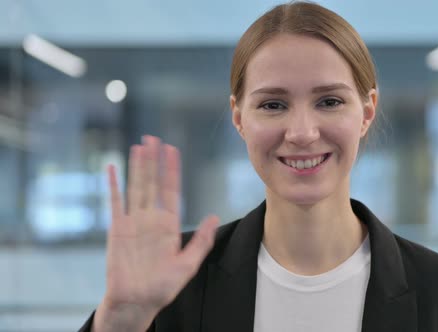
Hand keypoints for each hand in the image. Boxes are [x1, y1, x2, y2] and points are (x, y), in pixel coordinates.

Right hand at [93, 135, 217, 331]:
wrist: (137, 302)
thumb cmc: (163, 287)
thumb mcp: (188, 264)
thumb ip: (201, 240)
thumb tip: (214, 217)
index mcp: (168, 225)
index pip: (171, 190)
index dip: (172, 170)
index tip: (173, 151)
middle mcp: (151, 219)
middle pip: (153, 183)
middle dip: (154, 161)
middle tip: (154, 138)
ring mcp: (133, 222)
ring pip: (136, 187)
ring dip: (137, 166)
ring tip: (139, 146)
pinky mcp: (117, 229)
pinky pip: (115, 202)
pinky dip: (113, 184)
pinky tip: (112, 167)